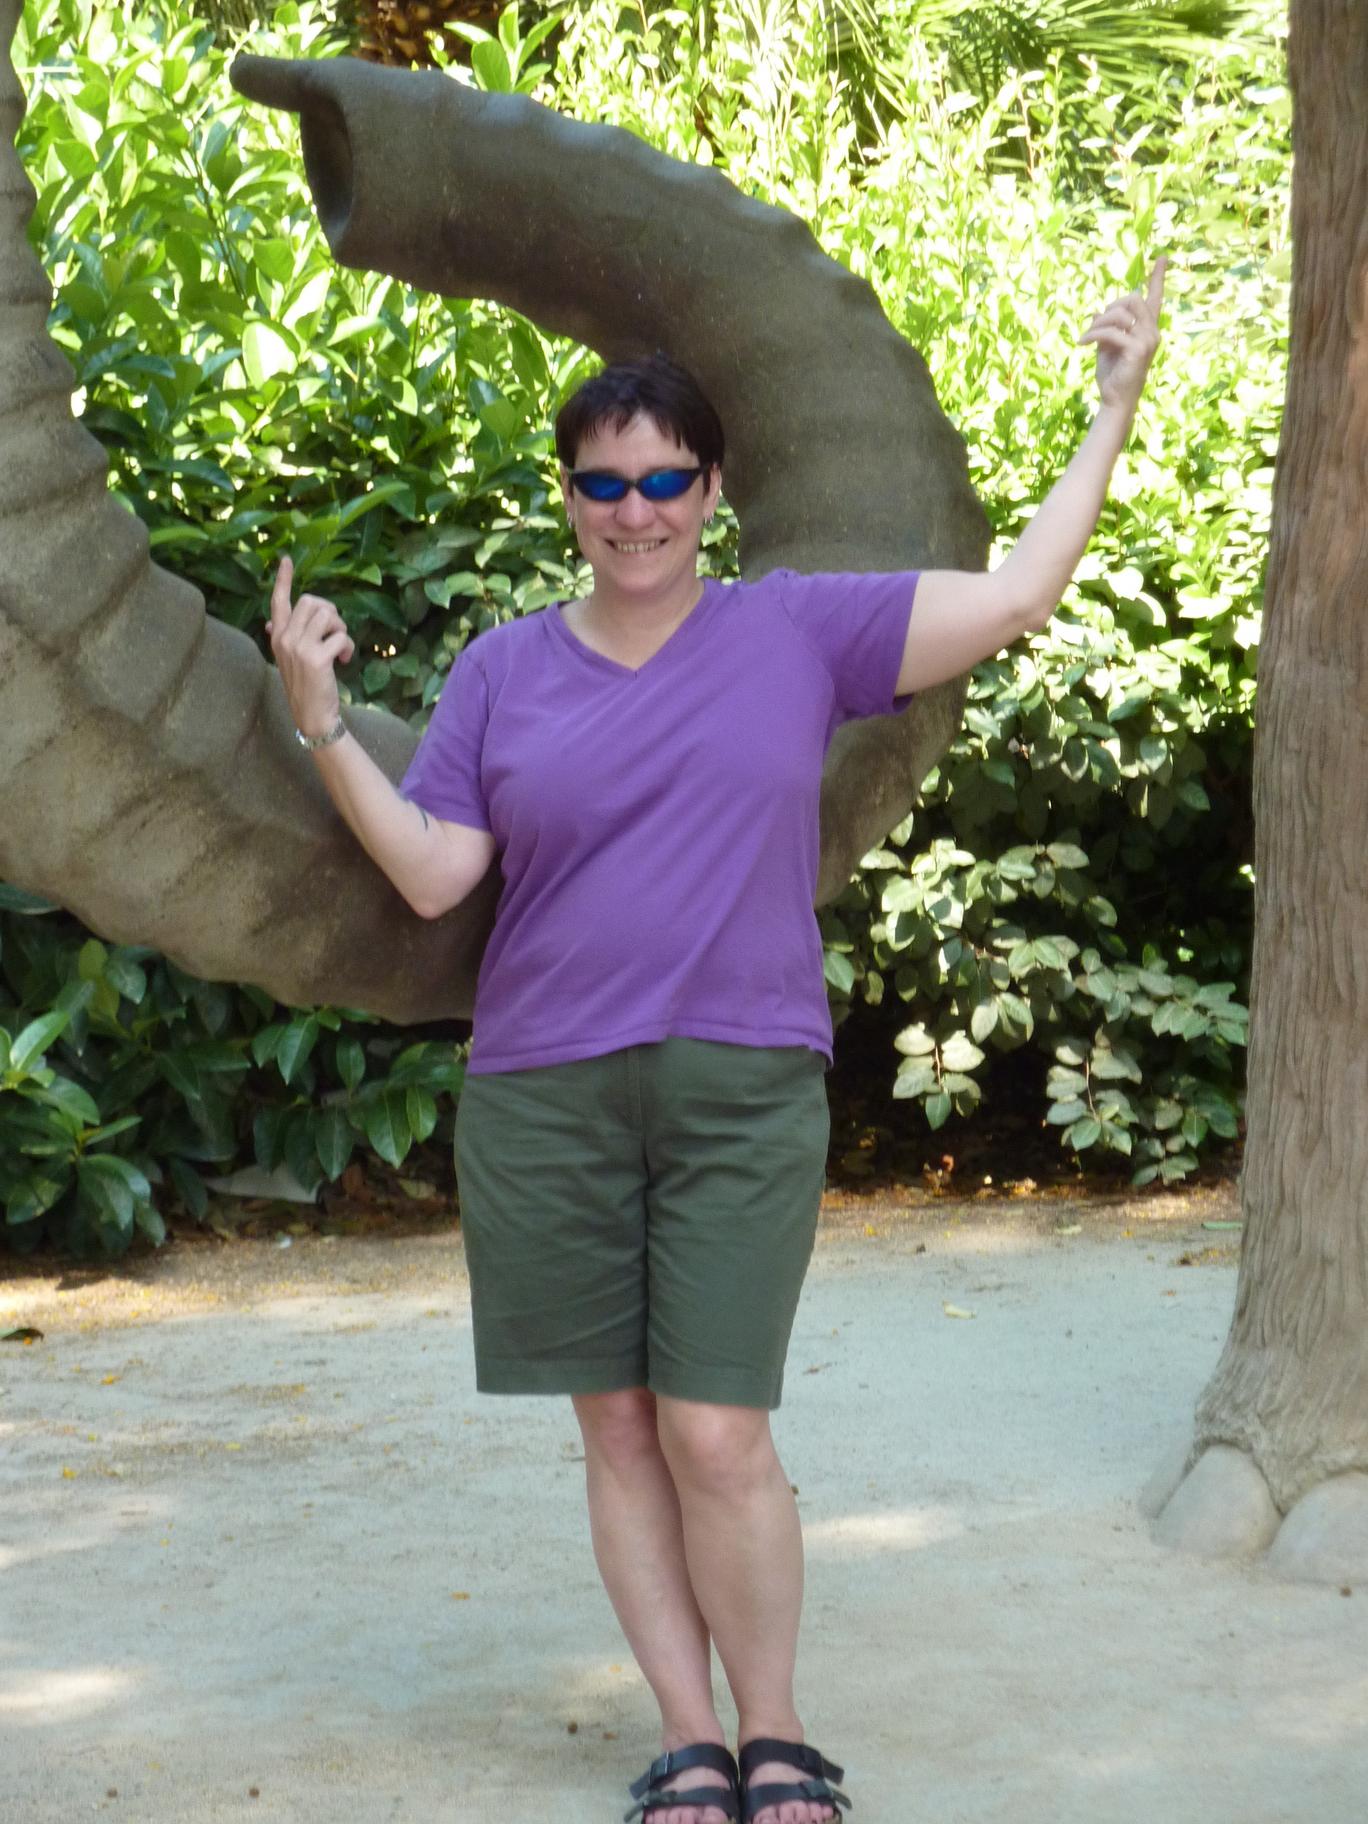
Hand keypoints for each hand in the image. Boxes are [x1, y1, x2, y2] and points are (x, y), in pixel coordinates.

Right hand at [268, 556, 354, 739]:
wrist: (312, 716)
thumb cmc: (305, 687)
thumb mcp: (289, 660)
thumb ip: (283, 638)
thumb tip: (271, 624)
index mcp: (278, 637)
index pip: (278, 602)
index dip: (283, 580)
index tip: (287, 560)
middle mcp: (285, 638)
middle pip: (311, 602)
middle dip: (330, 612)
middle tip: (336, 631)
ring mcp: (299, 647)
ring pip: (326, 615)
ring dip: (341, 628)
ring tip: (340, 647)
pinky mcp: (316, 658)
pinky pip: (340, 636)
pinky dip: (347, 646)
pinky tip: (344, 660)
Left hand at [1079, 256, 1165, 413]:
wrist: (1115, 400)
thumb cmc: (1112, 375)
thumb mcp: (1106, 346)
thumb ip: (1106, 327)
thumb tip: (1097, 312)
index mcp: (1147, 329)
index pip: (1155, 299)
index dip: (1157, 277)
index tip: (1161, 257)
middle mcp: (1152, 332)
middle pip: (1132, 299)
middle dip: (1110, 307)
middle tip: (1094, 326)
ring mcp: (1147, 340)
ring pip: (1122, 312)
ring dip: (1099, 323)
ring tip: (1086, 338)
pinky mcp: (1137, 349)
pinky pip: (1112, 331)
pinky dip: (1094, 335)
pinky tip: (1083, 343)